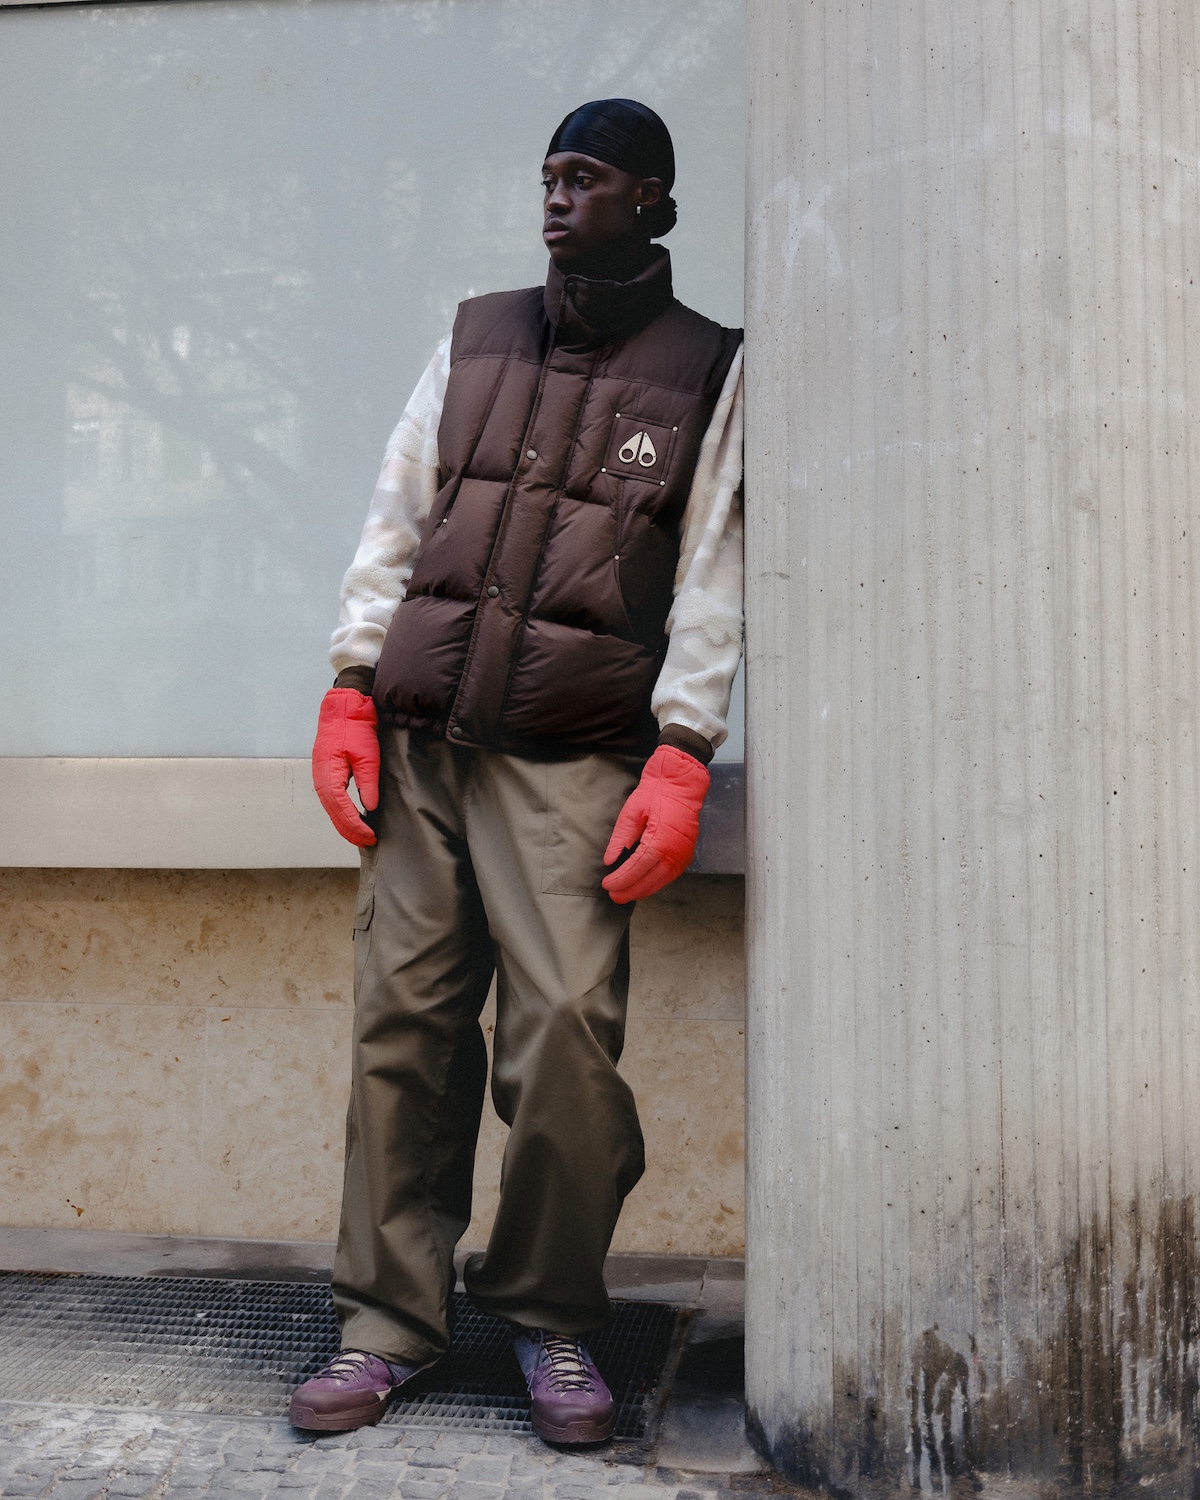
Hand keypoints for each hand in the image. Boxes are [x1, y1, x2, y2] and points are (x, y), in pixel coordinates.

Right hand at [312, 688, 379, 846]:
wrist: (343, 709)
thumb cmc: (354, 728)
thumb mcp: (367, 754)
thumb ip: (368, 782)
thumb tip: (371, 806)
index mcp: (328, 773)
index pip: (340, 807)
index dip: (355, 824)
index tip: (370, 835)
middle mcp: (320, 778)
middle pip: (333, 813)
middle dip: (350, 830)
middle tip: (369, 841)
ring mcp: (320, 777)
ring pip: (331, 809)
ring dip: (345, 825)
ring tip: (362, 837)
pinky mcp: (325, 775)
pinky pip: (332, 801)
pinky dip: (342, 814)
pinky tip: (353, 820)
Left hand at [601, 745, 709, 903]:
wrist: (682, 784)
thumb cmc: (657, 793)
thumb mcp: (632, 812)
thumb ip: (621, 838)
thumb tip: (610, 861)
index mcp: (659, 841)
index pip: (636, 869)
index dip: (620, 880)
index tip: (607, 884)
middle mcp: (675, 853)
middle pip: (649, 881)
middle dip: (629, 890)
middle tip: (613, 896)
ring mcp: (684, 856)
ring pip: (661, 882)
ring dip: (643, 891)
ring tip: (625, 894)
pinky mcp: (687, 855)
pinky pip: (670, 876)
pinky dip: (655, 883)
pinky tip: (643, 885)